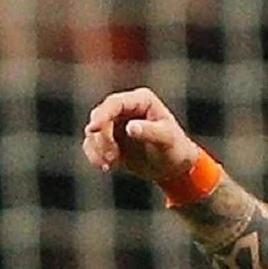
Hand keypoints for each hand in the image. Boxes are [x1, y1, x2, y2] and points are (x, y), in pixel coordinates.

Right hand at [81, 87, 198, 181]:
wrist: (173, 167)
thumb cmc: (175, 149)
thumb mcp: (167, 139)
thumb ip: (149, 132)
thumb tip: (130, 127)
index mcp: (141, 100)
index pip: (115, 102)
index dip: (102, 114)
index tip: (94, 129)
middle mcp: (125, 108)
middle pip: (100, 117)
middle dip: (102, 138)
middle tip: (113, 157)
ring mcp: (115, 123)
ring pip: (93, 132)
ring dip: (99, 149)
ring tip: (113, 164)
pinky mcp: (108, 139)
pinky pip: (91, 145)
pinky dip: (95, 156)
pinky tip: (107, 167)